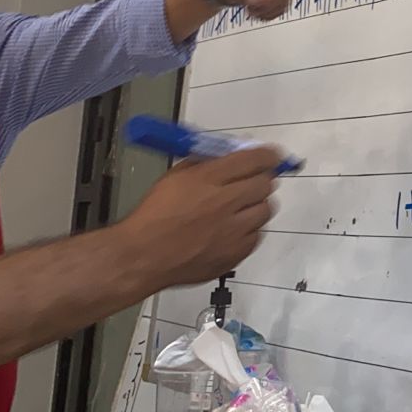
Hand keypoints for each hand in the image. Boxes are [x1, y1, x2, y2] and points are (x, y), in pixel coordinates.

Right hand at [116, 148, 282, 286]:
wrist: (142, 257)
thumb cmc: (153, 215)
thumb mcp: (174, 178)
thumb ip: (204, 163)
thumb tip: (230, 155)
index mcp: (208, 179)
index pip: (255, 159)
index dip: (267, 156)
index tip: (269, 157)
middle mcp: (226, 203)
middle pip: (266, 184)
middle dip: (260, 181)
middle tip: (249, 184)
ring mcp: (234, 231)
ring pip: (265, 210)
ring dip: (255, 206)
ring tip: (237, 210)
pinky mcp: (236, 254)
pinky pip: (256, 236)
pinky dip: (248, 231)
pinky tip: (230, 232)